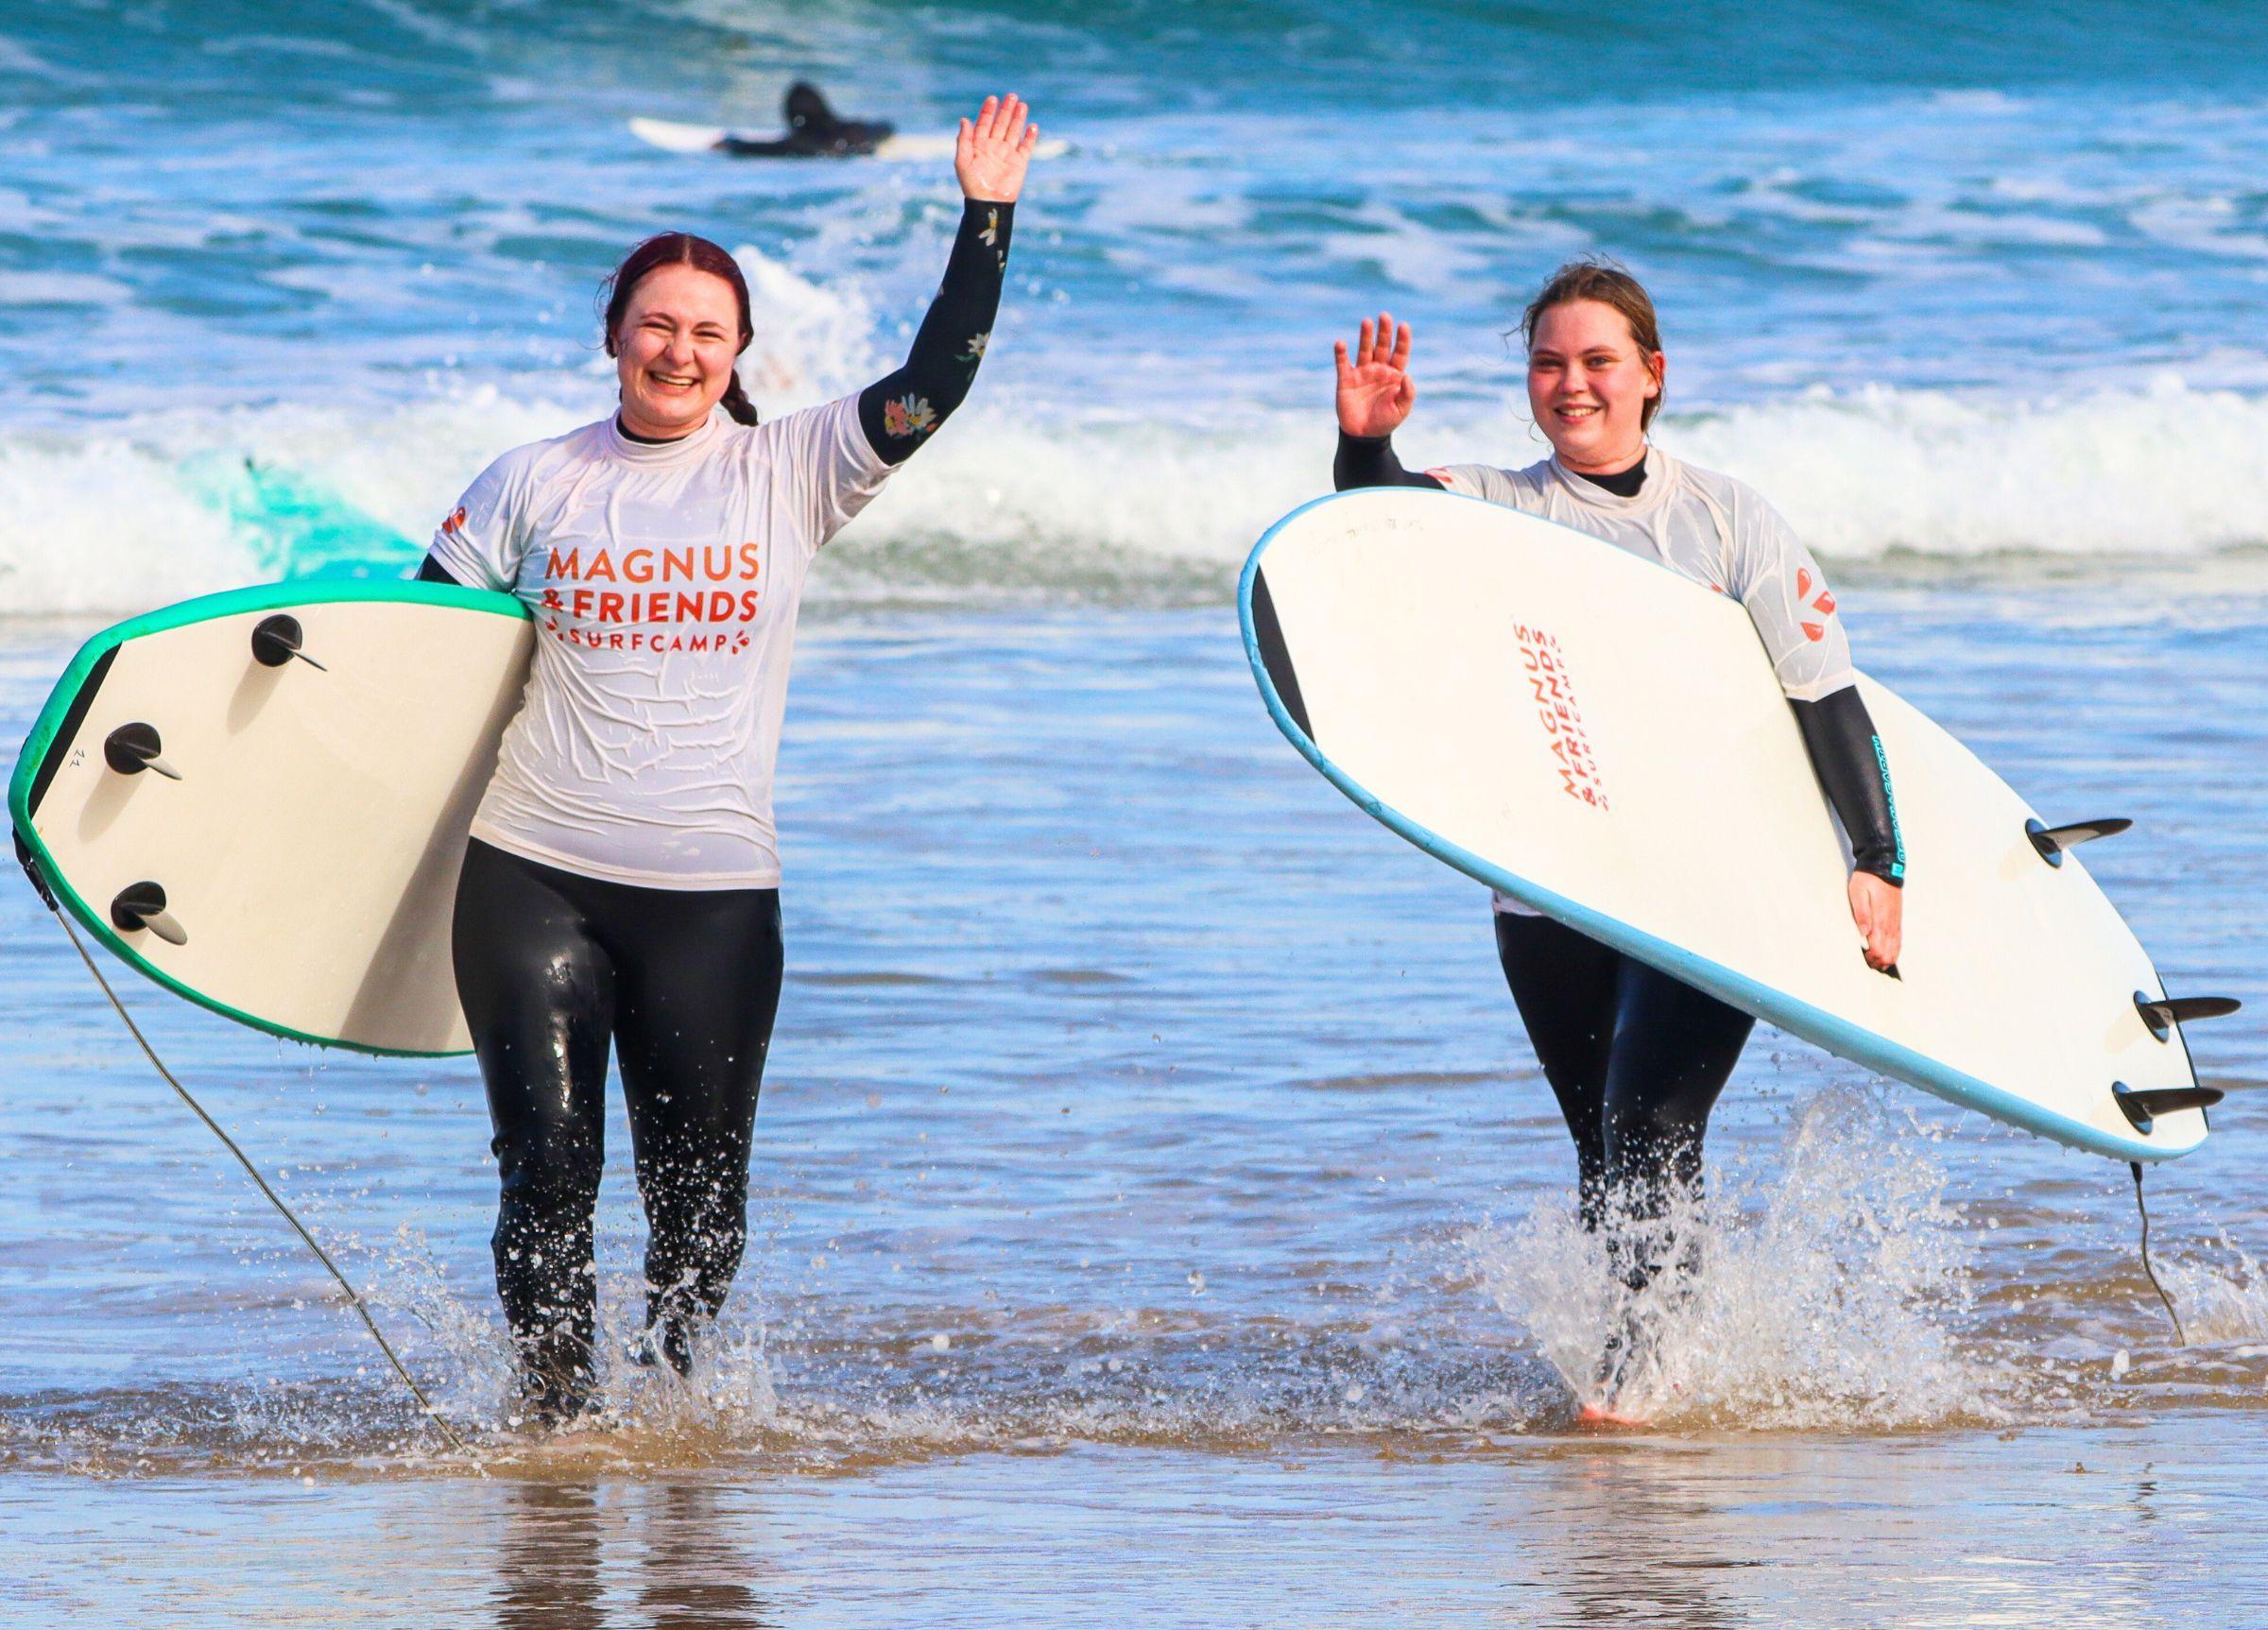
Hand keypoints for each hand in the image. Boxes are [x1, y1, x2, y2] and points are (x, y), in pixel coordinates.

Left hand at [956, 94, 1037, 202]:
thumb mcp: (962, 161)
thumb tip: (964, 120)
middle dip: (1006, 110)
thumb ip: (963, 140)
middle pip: (1001, 123)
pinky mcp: (1020, 163)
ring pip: (1014, 131)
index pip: (984, 123)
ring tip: (1022, 105)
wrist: (988, 203)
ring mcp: (1008, 154)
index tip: (992, 99)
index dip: (988, 111)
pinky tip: (1032, 126)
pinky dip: (1030, 137)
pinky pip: (1026, 147)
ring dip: (1018, 118)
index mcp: (979, 145)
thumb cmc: (972, 185)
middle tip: (1011, 96)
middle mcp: (994, 146)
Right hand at [1334, 312, 1415, 437]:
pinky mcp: (1346, 380)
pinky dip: (1341, 353)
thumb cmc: (1385, 421)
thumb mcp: (1401, 409)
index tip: (1403, 326)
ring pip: (1364, 350)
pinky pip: (1342, 363)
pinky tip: (1341, 343)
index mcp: (1394, 374)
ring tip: (1367, 322)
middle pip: (1382, 346)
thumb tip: (1407, 375)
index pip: (1400, 353)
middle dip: (1384, 331)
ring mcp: (1362, 373)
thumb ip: (1407, 393)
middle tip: (1384, 316)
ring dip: (1365, 336)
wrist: (1363, 435)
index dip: (1402, 340)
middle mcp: (1378, 369)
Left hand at [1849, 872, 1902, 972]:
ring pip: (1896, 947)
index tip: (1864, 959)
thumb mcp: (1858, 893)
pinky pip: (1899, 938)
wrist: (1883, 868)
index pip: (1879, 947)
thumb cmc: (1868, 880)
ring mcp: (1895, 921)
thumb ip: (1861, 913)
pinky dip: (1896, 949)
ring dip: (1888, 957)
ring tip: (1879, 964)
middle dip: (1879, 961)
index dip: (1872, 957)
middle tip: (1869, 963)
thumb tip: (1864, 932)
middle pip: (1888, 951)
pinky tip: (1892, 955)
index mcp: (1879, 919)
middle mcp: (1889, 923)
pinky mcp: (1897, 918)